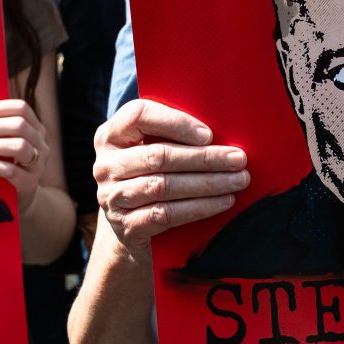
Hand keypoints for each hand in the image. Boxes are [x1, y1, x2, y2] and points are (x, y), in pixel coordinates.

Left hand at [0, 99, 49, 213]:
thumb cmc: (8, 164)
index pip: (21, 108)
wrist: (21, 198)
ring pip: (18, 146)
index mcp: (36, 128)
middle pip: (19, 125)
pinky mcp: (29, 182)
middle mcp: (41, 143)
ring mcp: (38, 163)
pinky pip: (10, 170)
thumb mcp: (8, 143)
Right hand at [93, 99, 248, 260]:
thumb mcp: (156, 148)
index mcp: (111, 135)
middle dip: (204, 158)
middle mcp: (105, 165)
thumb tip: (225, 128)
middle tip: (238, 159)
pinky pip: (166, 214)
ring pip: (164, 186)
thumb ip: (176, 135)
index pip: (139, 115)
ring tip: (238, 181)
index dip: (175, 122)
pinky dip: (199, 208)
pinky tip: (223, 202)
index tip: (209, 134)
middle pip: (158, 155)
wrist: (135, 228)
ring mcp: (112, 197)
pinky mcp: (125, 227)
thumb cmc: (155, 175)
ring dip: (207, 183)